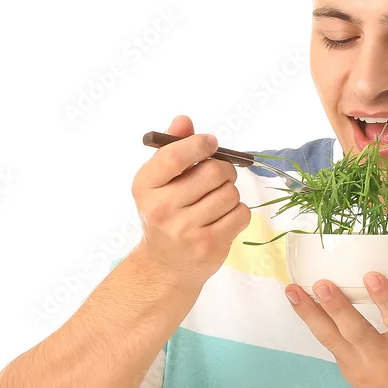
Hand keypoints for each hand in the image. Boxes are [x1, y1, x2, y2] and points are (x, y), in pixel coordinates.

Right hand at [131, 114, 250, 286]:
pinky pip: (241, 214)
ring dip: (230, 193)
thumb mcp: (158, 182)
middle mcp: (162, 209)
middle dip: (225, 169)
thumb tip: (184, 120)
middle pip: (214, 172)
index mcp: (146, 186)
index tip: (211, 142)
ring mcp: (185, 230)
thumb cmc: (165, 214)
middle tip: (220, 176)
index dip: (199, 144)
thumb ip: (171, 148)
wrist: (164, 266)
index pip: (175, 156)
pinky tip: (223, 218)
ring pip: (230, 193)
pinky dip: (238, 212)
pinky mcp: (209, 246)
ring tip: (217, 201)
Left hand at [284, 272, 387, 387]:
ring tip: (292, 291)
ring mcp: (363, 370)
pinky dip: (318, 324)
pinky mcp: (349, 375)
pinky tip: (303, 305)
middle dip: (336, 306)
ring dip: (310, 314)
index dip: (384, 297)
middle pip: (356, 331)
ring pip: (332, 339)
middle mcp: (386, 360)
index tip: (370, 275)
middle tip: (320, 284)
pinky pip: (332, 346)